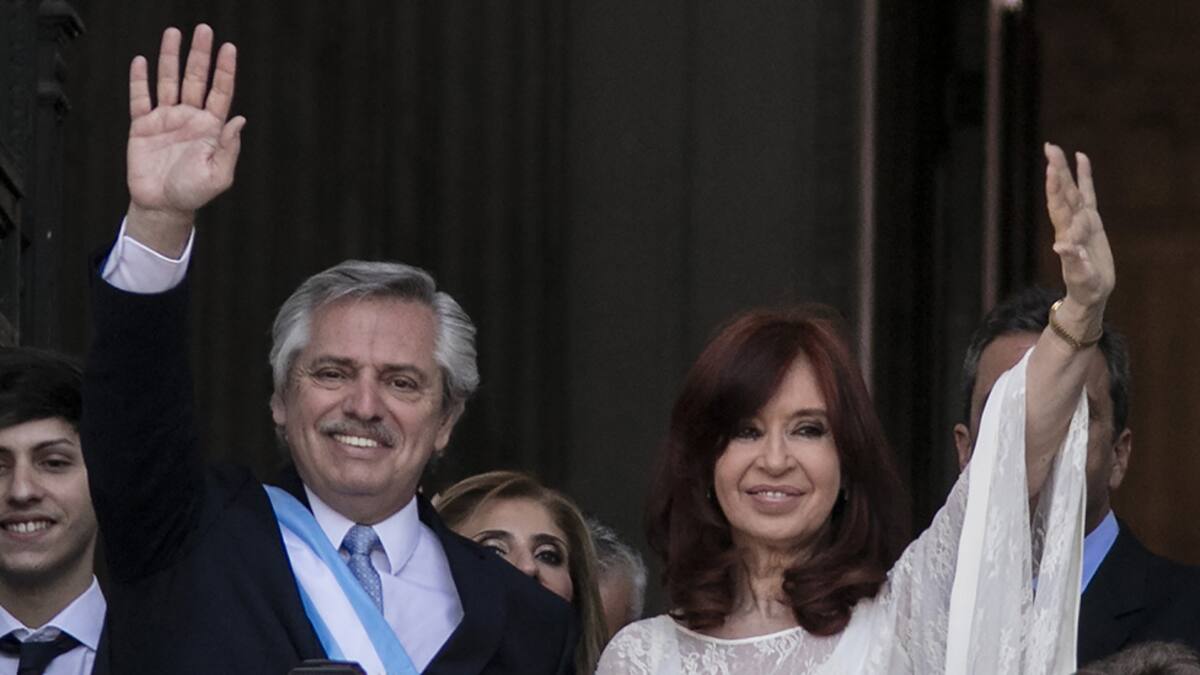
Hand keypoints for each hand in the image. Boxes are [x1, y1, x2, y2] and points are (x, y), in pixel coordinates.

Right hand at [126, 25, 244, 255]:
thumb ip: (229, 148)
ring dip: (170, 58)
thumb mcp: (218, 175)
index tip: (228, 48)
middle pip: (196, 79)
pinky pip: (140, 98)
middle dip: (200, 55)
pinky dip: (140, 80)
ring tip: (173, 35)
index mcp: (211, 128)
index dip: (225, 70)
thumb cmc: (193, 193)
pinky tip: (142, 62)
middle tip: (203, 31)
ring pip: (169, 81)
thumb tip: (238, 120)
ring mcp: (166, 119)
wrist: (162, 206)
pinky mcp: (143, 126)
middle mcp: (190, 118)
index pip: (220, 92)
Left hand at [1044, 143, 1114, 311]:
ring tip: (1057, 148)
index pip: (1059, 207)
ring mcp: (1081, 221)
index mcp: (1067, 236)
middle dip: (1056, 171)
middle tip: (1050, 147)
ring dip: (1065, 170)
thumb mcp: (1081, 278)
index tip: (1051, 170)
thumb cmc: (1084, 288)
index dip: (1055, 189)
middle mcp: (1071, 225)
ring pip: (1073, 190)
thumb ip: (1073, 263)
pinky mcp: (1092, 222)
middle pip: (1063, 193)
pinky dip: (1085, 177)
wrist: (1090, 293)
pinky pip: (1088, 194)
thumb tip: (1061, 247)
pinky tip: (1082, 158)